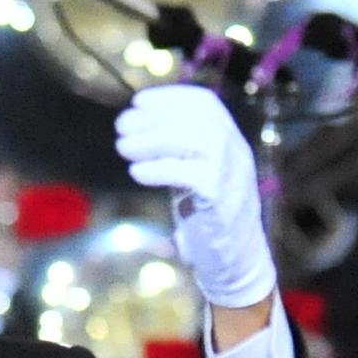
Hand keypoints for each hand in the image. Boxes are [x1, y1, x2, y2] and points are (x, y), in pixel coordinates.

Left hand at [115, 84, 275, 313]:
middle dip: (153, 118)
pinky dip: (159, 169)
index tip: (138, 102)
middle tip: (121, 126)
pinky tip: (137, 173)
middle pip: (197, 118)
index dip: (170, 97)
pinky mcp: (222, 201)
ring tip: (123, 148)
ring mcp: (233, 175)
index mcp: (232, 140)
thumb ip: (177, 150)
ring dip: (152, 140)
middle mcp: (237, 152)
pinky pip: (191, 174)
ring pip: (195, 140)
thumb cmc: (207, 217)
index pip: (206, 103)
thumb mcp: (194, 173)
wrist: (235, 261)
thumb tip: (136, 124)